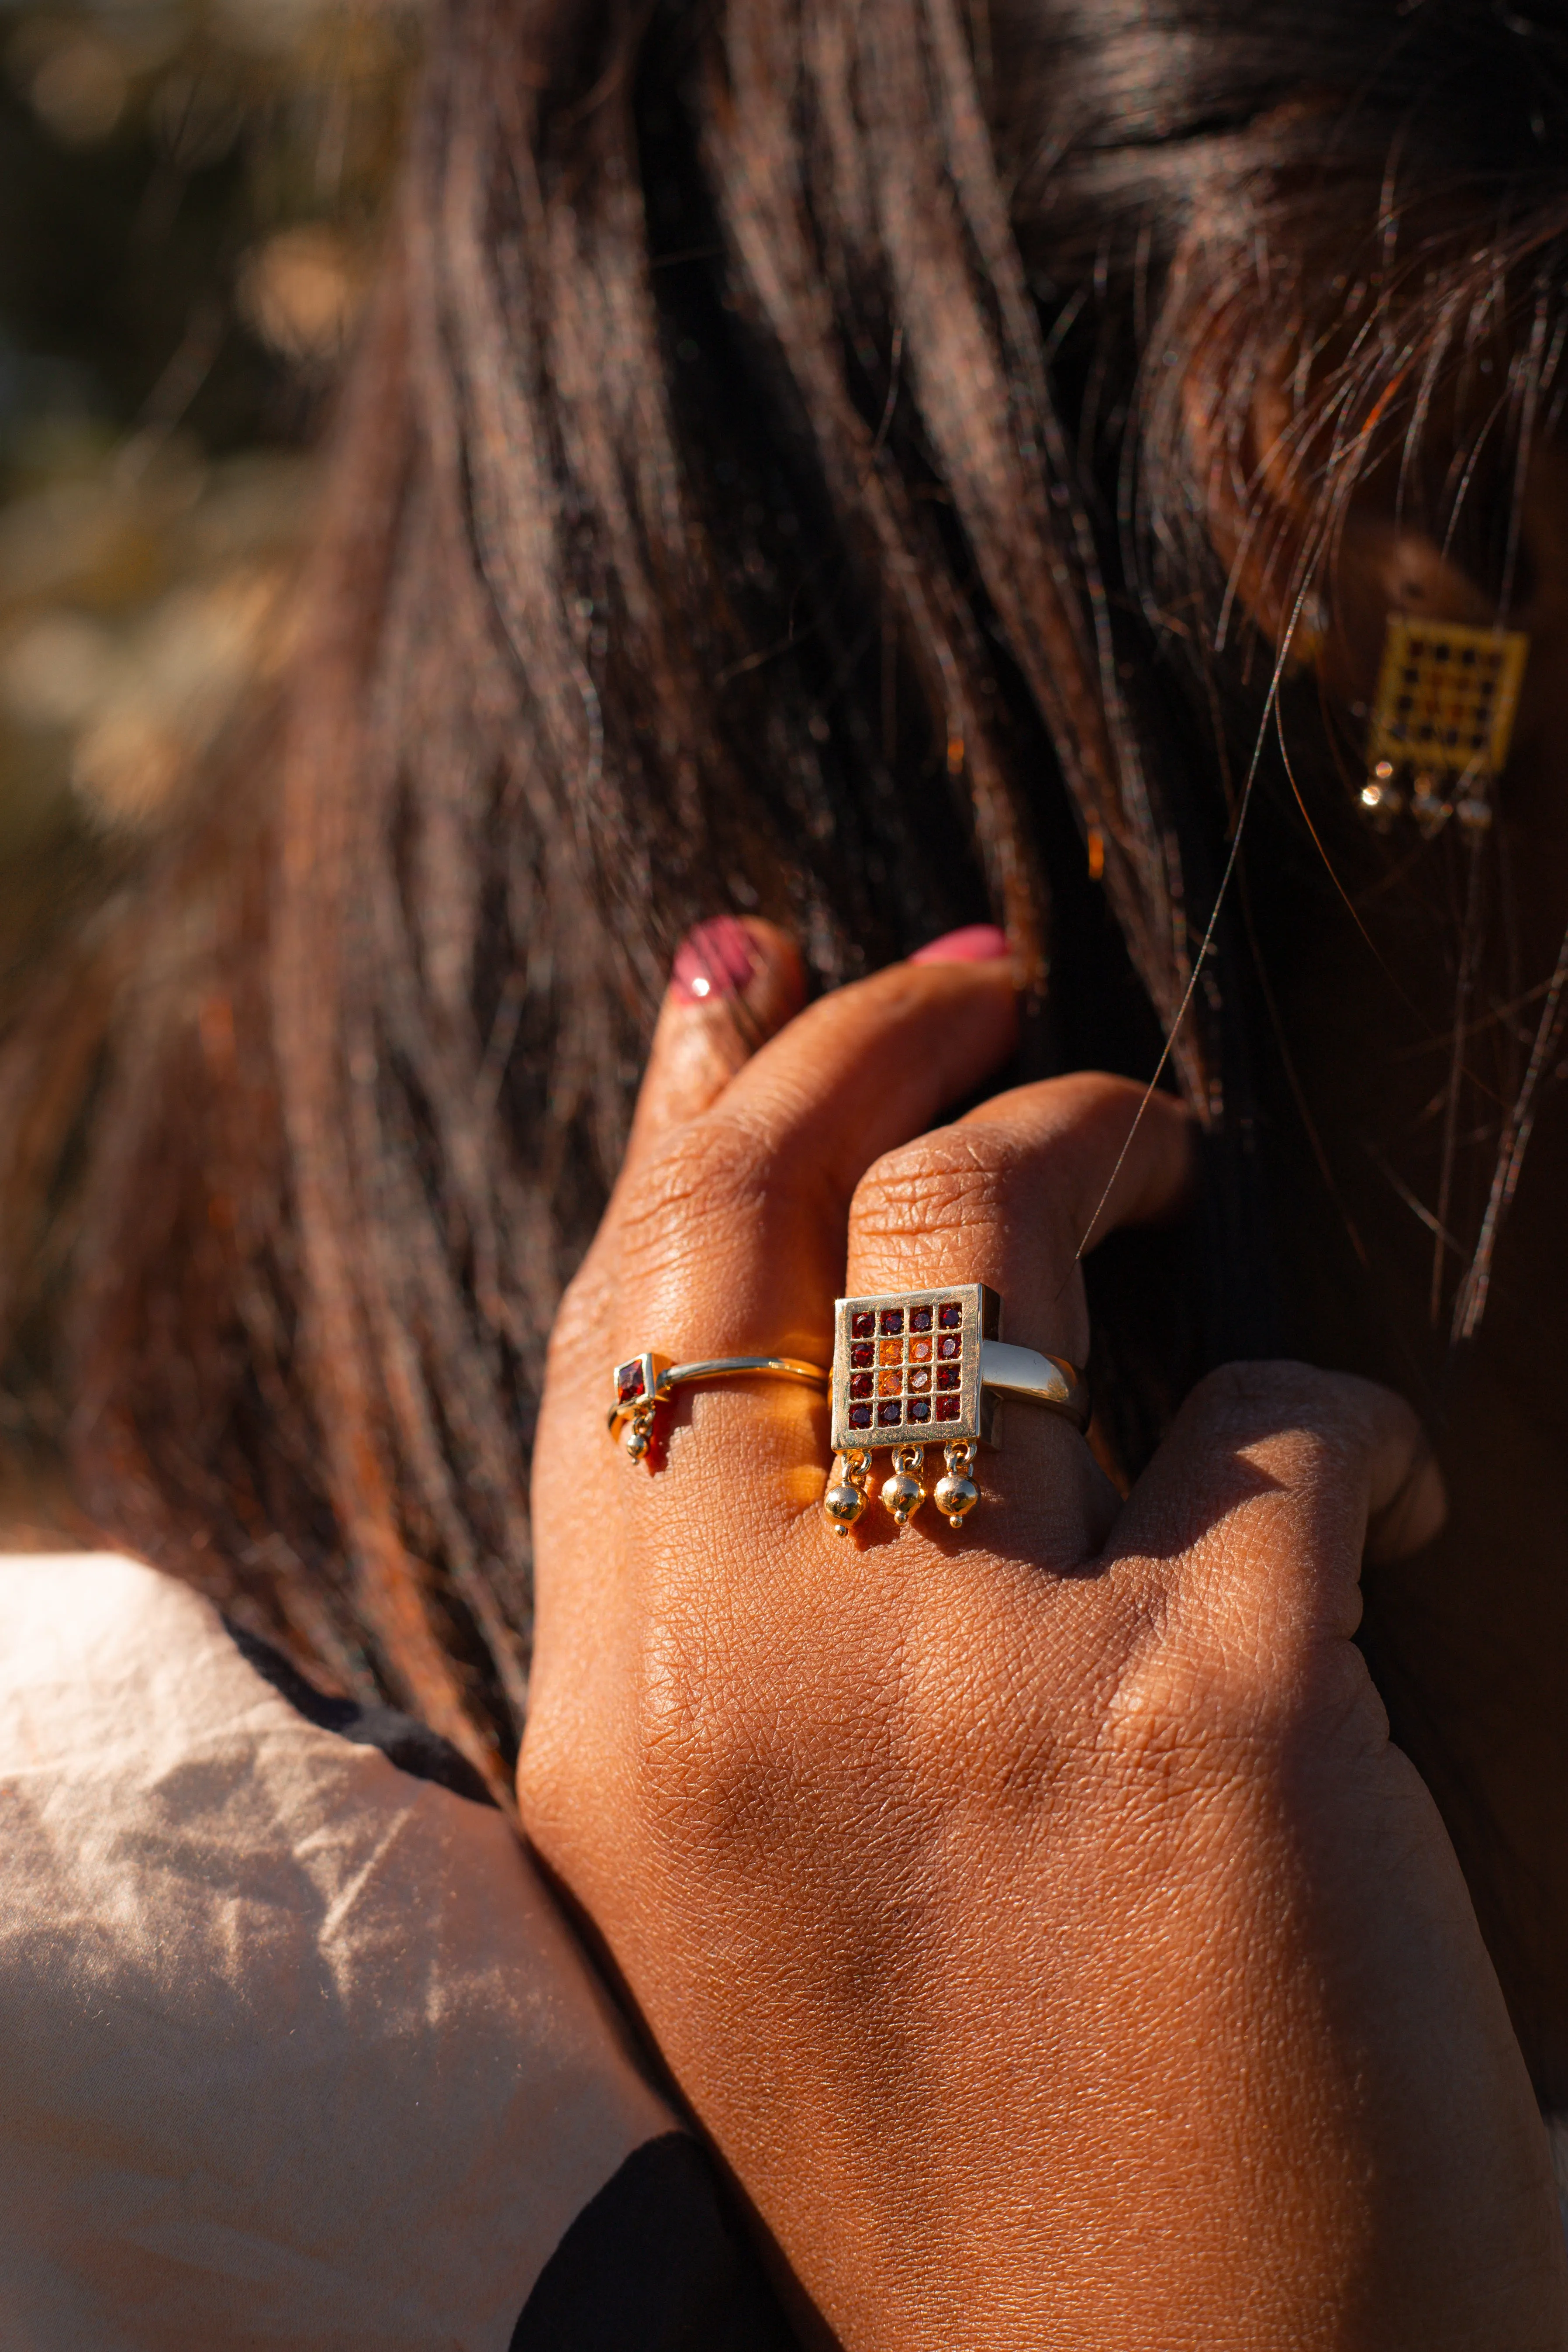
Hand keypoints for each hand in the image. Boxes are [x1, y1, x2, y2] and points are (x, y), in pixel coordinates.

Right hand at [518, 920, 1567, 2350]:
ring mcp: (983, 1676)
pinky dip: (1356, 1420)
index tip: (746, 968)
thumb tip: (808, 1337)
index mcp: (624, 1725)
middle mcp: (763, 1672)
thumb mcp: (751, 1868)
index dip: (694, 1111)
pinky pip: (1289, 1422)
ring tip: (1156, 1140)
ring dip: (1094, 1135)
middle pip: (785, 1217)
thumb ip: (749, 1601)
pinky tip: (1385, 1489)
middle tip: (977, 972)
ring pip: (999, 1232)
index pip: (618, 1315)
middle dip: (876, 1038)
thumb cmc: (954, 2139)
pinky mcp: (1219, 1708)